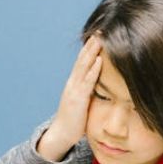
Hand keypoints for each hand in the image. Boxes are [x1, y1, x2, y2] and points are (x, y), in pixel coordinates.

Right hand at [37, 35, 102, 161]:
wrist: (62, 134)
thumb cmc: (76, 120)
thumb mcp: (84, 102)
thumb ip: (90, 92)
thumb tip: (100, 86)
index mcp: (75, 83)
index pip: (83, 61)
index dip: (90, 48)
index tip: (99, 35)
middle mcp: (73, 82)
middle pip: (83, 58)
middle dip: (92, 44)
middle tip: (100, 29)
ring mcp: (74, 89)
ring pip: (84, 66)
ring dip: (93, 51)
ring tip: (100, 38)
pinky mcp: (78, 98)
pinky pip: (87, 81)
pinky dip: (94, 69)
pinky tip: (100, 59)